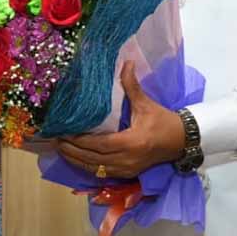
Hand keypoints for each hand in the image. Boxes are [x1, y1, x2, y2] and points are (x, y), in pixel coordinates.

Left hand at [57, 61, 184, 178]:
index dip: (80, 141)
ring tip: (60, 149)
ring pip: (96, 169)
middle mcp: (127, 159)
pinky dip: (87, 167)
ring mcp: (127, 169)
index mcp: (131, 142)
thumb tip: (126, 62)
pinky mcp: (128, 173)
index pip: (99, 145)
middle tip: (55, 140)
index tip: (64, 132)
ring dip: (76, 160)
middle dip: (72, 151)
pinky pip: (103, 173)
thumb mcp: (146, 104)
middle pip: (93, 159)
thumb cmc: (163, 121)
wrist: (181, 141)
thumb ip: (132, 85)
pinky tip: (76, 159)